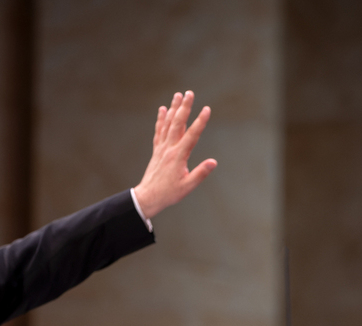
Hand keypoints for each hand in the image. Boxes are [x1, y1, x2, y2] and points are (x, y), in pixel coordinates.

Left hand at [133, 90, 217, 218]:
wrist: (148, 197)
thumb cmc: (169, 194)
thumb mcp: (187, 187)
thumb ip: (200, 174)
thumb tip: (213, 162)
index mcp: (178, 157)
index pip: (192, 136)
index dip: (200, 122)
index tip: (207, 109)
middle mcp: (169, 149)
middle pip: (178, 124)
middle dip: (185, 107)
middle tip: (190, 93)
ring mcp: (161, 148)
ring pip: (168, 124)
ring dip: (173, 108)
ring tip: (178, 95)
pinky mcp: (157, 150)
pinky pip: (159, 131)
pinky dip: (161, 119)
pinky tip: (163, 109)